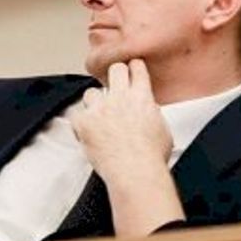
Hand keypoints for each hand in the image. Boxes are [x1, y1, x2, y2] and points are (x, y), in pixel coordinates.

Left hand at [69, 60, 184, 235]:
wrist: (135, 172)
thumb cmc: (151, 158)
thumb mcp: (163, 128)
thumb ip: (151, 113)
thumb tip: (147, 112)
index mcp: (142, 97)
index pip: (136, 67)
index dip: (133, 68)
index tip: (131, 69)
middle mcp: (120, 97)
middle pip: (114, 69)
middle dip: (115, 75)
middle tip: (115, 85)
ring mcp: (100, 108)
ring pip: (91, 92)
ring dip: (95, 102)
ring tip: (99, 117)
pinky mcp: (83, 122)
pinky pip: (77, 114)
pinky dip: (81, 123)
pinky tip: (87, 133)